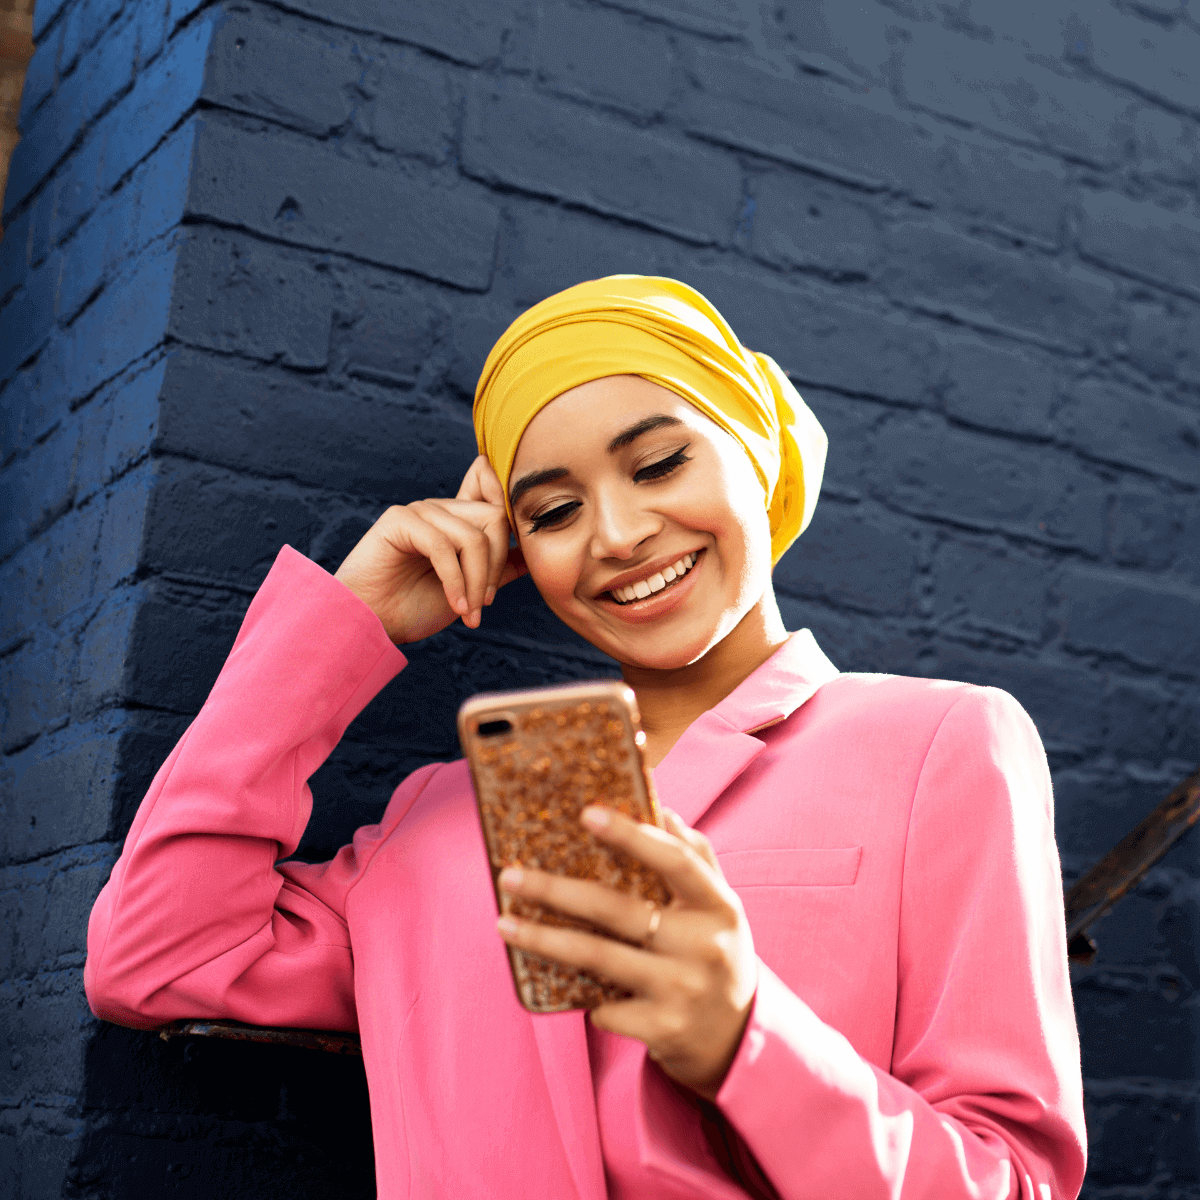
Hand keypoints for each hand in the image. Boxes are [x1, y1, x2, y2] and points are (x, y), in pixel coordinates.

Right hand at [334, 456, 526, 643]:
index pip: (494, 495)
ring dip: (476, 581)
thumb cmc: (414, 608)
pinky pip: (444, 546)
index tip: (520, 555)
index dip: (511, 510)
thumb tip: (531, 556)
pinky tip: (455, 605)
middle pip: (494, 519)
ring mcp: (420, 510)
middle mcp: (440, 509)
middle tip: (484, 603)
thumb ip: (497, 569)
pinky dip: (455, 581)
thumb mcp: (469, 590)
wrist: (372, 625)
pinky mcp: (400, 520)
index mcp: (456, 519)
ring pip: (473, 537)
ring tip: (468, 612)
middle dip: (496, 567)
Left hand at [496, 806, 757, 1101]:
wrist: (740, 1040)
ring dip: (544, 939)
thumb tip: (661, 809)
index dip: (631, 834)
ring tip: (504, 923)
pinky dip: (584, 997)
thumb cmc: (716, 954)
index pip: (674, 860)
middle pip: (617, 910)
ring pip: (597, 957)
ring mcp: (682, 990)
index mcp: (718, 906)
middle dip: (556, 890)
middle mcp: (703, 946)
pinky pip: (604, 1008)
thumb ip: (696, 857)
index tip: (587, 813)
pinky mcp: (663, 1030)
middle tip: (510, 876)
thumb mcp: (719, 907)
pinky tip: (567, 987)